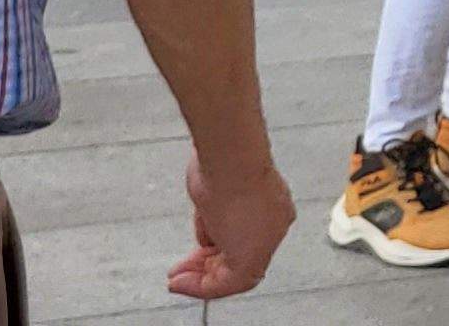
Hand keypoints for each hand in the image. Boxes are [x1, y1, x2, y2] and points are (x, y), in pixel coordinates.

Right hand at [169, 152, 291, 299]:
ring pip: (235, 275)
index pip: (247, 241)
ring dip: (200, 282)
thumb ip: (216, 216)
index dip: (218, 251)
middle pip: (239, 261)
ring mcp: (265, 241)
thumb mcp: (217, 191)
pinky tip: (178, 282)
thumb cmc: (224, 164)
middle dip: (204, 270)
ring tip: (176, 282)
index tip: (194, 255)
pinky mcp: (251, 254)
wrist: (233, 160)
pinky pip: (228, 283)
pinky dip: (200, 287)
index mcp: (272, 209)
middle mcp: (272, 227)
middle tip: (179, 276)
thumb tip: (207, 236)